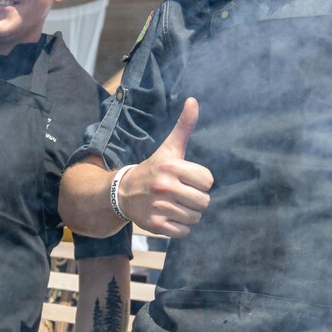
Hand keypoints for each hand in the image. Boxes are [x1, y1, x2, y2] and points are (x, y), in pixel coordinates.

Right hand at [118, 98, 212, 237]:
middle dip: (196, 200)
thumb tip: (194, 100)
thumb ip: (184, 127)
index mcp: (171, 167)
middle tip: (182, 194)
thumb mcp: (169, 149)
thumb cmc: (153, 169)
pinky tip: (170, 216)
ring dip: (188, 213)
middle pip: (204, 201)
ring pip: (194, 217)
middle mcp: (165, 187)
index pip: (208, 181)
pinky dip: (180, 227)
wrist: (123, 192)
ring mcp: (159, 207)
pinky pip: (183, 231)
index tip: (188, 179)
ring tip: (175, 205)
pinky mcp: (155, 225)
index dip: (200, 181)